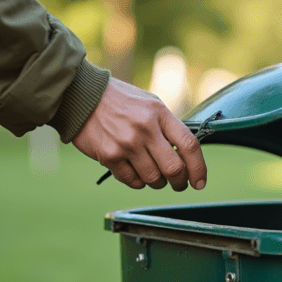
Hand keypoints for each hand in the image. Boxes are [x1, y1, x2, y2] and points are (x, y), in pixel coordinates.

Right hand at [72, 77, 206, 190]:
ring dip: (158, 183)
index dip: (199, 168)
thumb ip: (167, 126)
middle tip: (179, 184)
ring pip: (154, 179)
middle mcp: (145, 129)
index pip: (189, 145)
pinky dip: (138, 182)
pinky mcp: (110, 156)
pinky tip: (135, 172)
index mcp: (159, 113)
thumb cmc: (119, 101)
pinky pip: (133, 182)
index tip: (200, 182)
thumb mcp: (149, 104)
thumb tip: (186, 156)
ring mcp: (127, 144)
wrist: (81, 97)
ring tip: (154, 176)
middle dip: (180, 182)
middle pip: (174, 169)